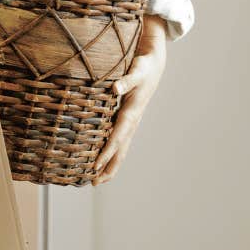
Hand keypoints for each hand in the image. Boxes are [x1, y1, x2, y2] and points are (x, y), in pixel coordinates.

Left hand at [93, 14, 168, 184]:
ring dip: (110, 165)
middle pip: (121, 149)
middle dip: (108, 166)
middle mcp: (133, 121)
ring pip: (121, 149)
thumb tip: (115, 89)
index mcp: (132, 112)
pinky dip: (112, 154)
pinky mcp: (129, 121)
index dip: (107, 151)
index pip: (117, 136)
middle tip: (95, 183)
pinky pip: (120, 142)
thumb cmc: (144, 67)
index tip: (95, 165)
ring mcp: (132, 123)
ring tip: (97, 181)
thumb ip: (126, 80)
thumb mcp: (136, 71)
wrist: (155, 66)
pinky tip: (102, 163)